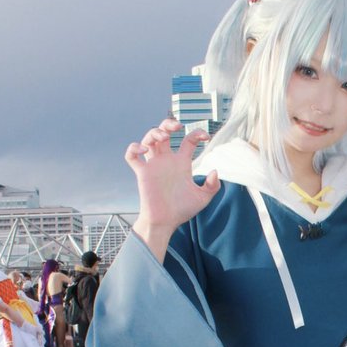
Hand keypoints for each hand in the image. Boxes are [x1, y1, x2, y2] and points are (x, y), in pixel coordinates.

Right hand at [127, 119, 219, 254]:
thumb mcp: (202, 198)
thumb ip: (212, 186)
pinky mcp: (142, 173)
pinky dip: (134, 148)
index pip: (188, 141)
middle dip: (168, 124)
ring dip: (154, 132)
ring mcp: (154, 165)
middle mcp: (167, 161)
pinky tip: (143, 149)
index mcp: (182, 163)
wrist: (165, 222)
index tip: (206, 137)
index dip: (197, 134)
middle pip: (164, 132)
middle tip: (177, 126)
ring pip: (148, 139)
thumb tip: (215, 171)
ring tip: (163, 137)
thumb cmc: (182, 211)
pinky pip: (131, 156)